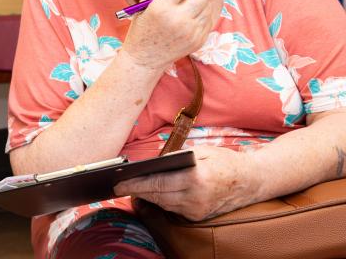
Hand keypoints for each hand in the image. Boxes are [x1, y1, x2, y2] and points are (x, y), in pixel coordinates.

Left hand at [113, 146, 257, 220]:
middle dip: (135, 189)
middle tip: (116, 185)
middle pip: (157, 195)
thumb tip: (152, 162)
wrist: (252, 181)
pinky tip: (148, 192)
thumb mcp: (201, 151)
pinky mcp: (198, 216)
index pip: (158, 183)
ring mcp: (197, 210)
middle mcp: (196, 198)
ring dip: (145, 195)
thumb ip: (176, 157)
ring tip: (128, 187)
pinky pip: (172, 208)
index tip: (118, 181)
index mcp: (196, 178)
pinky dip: (160, 200)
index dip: (135, 183)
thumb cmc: (225, 161)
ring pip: (162, 203)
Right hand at [121, 0, 214, 70]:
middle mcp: (179, 20)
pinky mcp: (199, 40)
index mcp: (162, 8)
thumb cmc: (141, 30)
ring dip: (197, 5)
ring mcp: (191, 32)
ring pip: (207, 6)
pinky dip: (200, 18)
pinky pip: (208, 20)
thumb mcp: (143, 6)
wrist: (145, 59)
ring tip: (183, 12)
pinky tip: (187, 23)